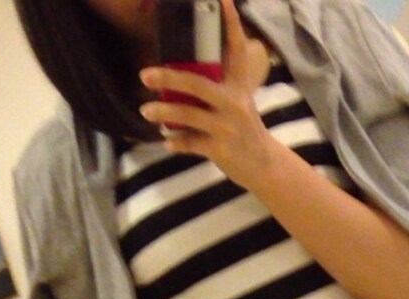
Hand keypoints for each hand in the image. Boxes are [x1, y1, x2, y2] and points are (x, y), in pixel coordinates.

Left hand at [139, 0, 275, 188]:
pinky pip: (191, 143)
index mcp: (239, 84)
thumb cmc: (244, 128)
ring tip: (146, 111)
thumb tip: (178, 75)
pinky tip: (166, 141)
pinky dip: (176, 142)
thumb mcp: (238, 101)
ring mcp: (227, 126)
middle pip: (197, 83)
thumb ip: (216, 85)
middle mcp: (234, 102)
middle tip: (144, 75)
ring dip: (163, 113)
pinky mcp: (220, 149)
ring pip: (188, 114)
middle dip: (168, 78)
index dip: (229, 23)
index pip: (235, 48)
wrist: (263, 165)